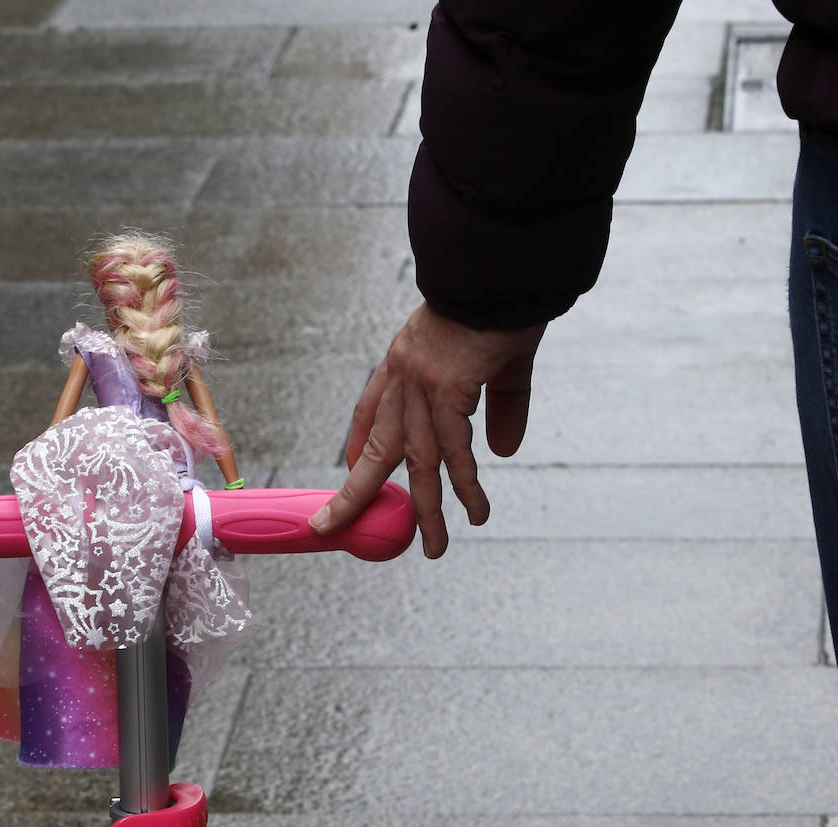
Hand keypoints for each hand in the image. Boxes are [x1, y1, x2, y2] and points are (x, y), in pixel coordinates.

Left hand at [309, 302, 545, 557]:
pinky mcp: (448, 390)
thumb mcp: (500, 359)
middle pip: (375, 449)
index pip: (370, 413)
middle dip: (354, 495)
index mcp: (403, 362)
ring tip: (434, 549)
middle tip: (334, 529)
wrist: (501, 266)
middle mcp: (403, 378)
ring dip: (426, 510)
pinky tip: (476, 513)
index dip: (360, 448)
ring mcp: (421, 385)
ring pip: (416, 462)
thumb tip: (504, 453)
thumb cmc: (502, 303)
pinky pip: (454, 451)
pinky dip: (465, 486)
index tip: (355, 473)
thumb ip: (501, 406)